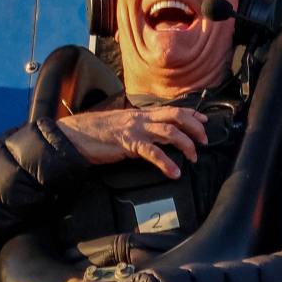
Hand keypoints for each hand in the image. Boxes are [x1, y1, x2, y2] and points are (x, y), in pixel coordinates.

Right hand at [57, 106, 207, 178]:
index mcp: (142, 113)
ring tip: (193, 157)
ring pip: (170, 132)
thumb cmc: (98, 131)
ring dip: (186, 144)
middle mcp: (142, 118)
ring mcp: (136, 129)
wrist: (75, 133)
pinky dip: (166, 163)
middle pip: (177, 116)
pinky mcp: (128, 143)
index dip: (192, 113)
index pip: (173, 109)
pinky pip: (152, 152)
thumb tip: (155, 134)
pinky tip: (174, 173)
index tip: (205, 120)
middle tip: (204, 140)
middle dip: (195, 127)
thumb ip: (141, 126)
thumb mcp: (124, 124)